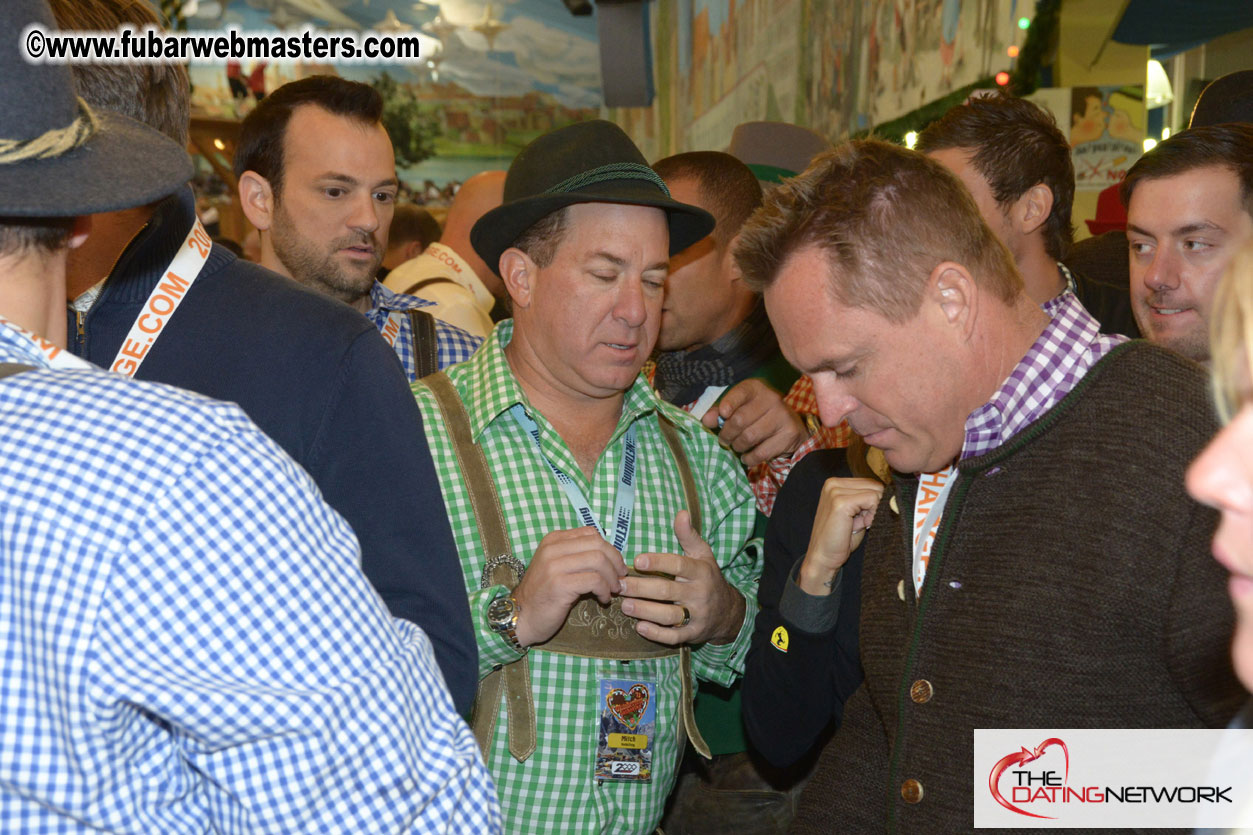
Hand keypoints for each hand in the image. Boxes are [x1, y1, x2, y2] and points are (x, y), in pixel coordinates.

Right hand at [512, 527, 627, 647]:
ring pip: (598, 561)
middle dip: (615, 562)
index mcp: (554, 540)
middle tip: (620, 578)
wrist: (522, 616)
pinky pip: (594, 580)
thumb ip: (578, 556)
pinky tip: (603, 598)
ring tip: (612, 590)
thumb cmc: (544, 593)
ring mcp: (554, 565)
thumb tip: (612, 557)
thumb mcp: (558, 567)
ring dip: (612, 577)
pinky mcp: (560, 584)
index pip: (591, 534)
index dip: (610, 549)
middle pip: (598, 545)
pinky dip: (604, 589)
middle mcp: (553, 548)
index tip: (615, 565)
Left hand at [618, 511, 744, 645]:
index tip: (637, 560)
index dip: (658, 562)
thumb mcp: (702, 554)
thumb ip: (689, 535)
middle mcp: (699, 594)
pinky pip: (674, 637)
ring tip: (625, 606)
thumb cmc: (708, 578)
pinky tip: (640, 627)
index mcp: (700, 571)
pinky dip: (657, 634)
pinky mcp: (693, 634)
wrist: (727, 612)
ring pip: (669, 616)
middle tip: (620, 585)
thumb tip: (681, 513)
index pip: (678, 565)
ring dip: (645, 611)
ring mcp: (697, 616)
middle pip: (668, 591)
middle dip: (642, 589)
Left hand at [701, 378, 807, 467]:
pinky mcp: (789, 434)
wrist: (789, 429)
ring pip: (749, 437)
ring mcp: (782, 416)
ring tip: (737, 447)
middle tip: (724, 440)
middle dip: (727, 434)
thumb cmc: (757, 417)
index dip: (729, 403)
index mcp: (756, 388)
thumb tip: (705, 419)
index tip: (723, 414)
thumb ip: (720, 413)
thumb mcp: (739, 409)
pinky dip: (749, 458)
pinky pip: (761, 452)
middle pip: (740, 420)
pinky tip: (747, 457)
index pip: (740, 392)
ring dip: (738, 446)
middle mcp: (772, 398)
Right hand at [797, 477, 884, 595]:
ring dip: (874, 510)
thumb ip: (866, 500)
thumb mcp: (855, 514)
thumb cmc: (839, 539)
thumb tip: (890, 492)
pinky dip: (873, 514)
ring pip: (875, 491)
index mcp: (835, 484)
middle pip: (874, 485)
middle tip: (865, 522)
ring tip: (862, 524)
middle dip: (876, 504)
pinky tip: (864, 525)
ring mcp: (835, 491)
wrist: (823, 558)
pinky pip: (872, 499)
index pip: (869, 482)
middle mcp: (833, 483)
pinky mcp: (840, 502)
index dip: (875, 500)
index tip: (866, 518)